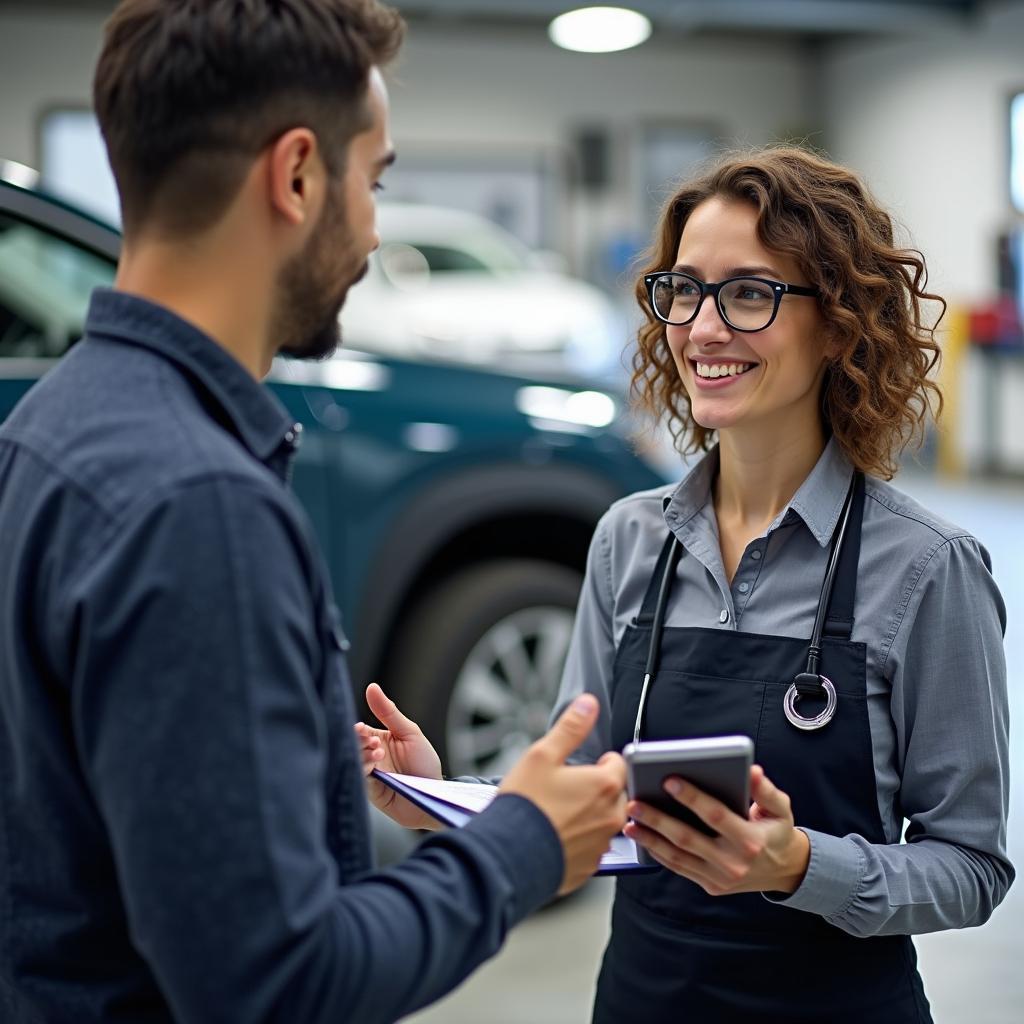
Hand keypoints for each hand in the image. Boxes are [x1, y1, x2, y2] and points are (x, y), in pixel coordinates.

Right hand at [354, 682, 443, 830]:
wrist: (434, 794)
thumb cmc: (424, 763)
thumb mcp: (409, 732)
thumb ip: (388, 711)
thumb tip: (371, 687)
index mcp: (379, 740)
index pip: (360, 732)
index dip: (358, 730)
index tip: (361, 729)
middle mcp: (371, 756)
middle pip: (354, 746)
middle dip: (359, 742)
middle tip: (372, 741)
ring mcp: (370, 774)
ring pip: (354, 762)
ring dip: (363, 756)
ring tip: (378, 753)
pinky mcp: (371, 791)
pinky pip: (360, 779)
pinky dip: (363, 771)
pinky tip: (374, 767)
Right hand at [499, 694, 627, 895]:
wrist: (507, 856)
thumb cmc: (524, 805)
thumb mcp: (542, 754)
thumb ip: (570, 727)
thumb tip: (589, 703)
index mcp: (603, 785)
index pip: (619, 764)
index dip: (599, 761)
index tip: (580, 767)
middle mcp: (610, 817)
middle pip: (615, 794)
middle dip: (596, 788)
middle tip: (565, 789)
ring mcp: (600, 845)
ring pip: (604, 822)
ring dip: (589, 815)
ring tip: (557, 814)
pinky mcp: (588, 867)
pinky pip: (591, 847)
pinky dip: (578, 840)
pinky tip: (555, 836)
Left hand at [624, 764, 809, 895]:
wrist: (785, 870)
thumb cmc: (777, 832)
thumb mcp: (780, 808)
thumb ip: (765, 789)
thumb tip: (751, 770)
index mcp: (751, 840)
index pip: (716, 816)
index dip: (692, 798)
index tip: (669, 780)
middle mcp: (734, 863)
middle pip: (688, 839)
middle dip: (658, 819)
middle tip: (635, 803)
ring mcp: (720, 878)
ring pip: (678, 857)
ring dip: (650, 839)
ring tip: (629, 822)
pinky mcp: (711, 886)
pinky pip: (680, 869)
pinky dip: (659, 854)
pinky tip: (643, 839)